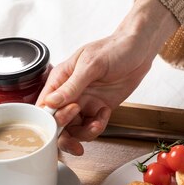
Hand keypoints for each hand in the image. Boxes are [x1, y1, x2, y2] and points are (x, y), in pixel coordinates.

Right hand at [37, 0, 178, 154]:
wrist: (139, 50)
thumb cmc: (113, 48)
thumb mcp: (91, 65)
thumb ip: (72, 85)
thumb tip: (52, 102)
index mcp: (60, 80)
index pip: (44, 106)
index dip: (50, 120)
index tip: (64, 121)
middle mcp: (69, 94)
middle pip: (57, 124)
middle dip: (66, 135)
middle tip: (78, 136)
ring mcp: (84, 103)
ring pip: (74, 130)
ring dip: (84, 133)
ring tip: (97, 124)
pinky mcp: (98, 109)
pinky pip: (91, 127)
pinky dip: (98, 127)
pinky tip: (105, 113)